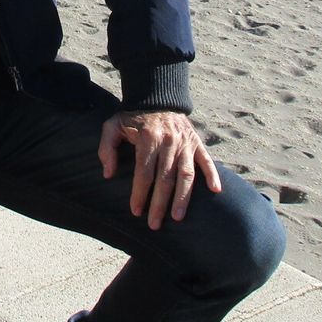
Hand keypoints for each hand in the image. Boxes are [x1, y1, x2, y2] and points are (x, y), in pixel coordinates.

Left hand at [98, 110, 222, 229]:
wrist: (157, 97)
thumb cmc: (132, 117)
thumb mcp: (112, 126)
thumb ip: (106, 148)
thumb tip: (108, 174)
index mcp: (148, 139)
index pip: (144, 172)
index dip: (140, 193)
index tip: (136, 211)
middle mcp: (168, 142)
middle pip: (165, 178)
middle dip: (159, 204)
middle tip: (154, 224)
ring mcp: (185, 143)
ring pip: (186, 174)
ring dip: (183, 197)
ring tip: (177, 217)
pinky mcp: (196, 142)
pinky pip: (207, 160)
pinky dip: (212, 175)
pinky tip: (215, 191)